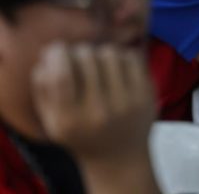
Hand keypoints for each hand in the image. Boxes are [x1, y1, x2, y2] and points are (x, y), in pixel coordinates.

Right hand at [32, 42, 155, 163]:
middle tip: (78, 56)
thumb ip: (43, 89)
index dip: (57, 54)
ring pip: (110, 53)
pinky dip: (121, 55)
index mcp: (69, 120)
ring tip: (97, 63)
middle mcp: (99, 112)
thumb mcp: (53, 119)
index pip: (61, 76)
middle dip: (79, 51)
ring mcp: (126, 103)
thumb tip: (47, 55)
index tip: (56, 49)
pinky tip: (116, 67)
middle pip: (86, 58)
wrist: (119, 157)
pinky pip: (132, 57)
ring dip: (100, 52)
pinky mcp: (146, 95)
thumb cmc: (81, 133)